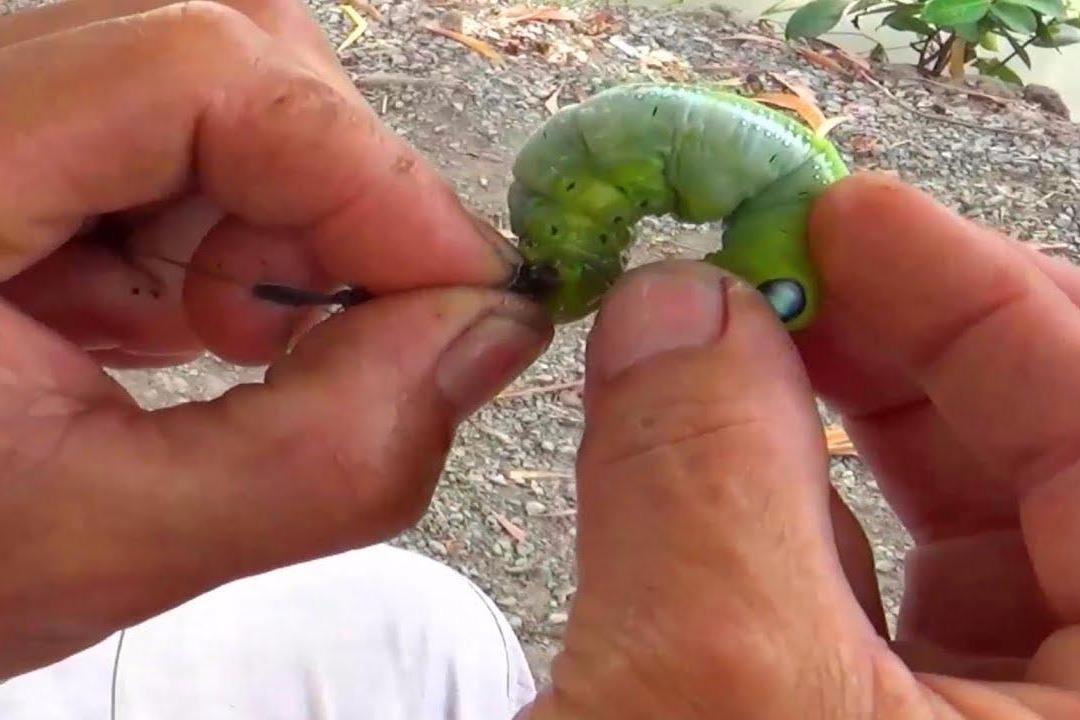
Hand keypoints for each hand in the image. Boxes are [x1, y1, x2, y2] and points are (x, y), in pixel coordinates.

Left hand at [0, 0, 550, 678]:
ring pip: (219, 85)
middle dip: (331, 194)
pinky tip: (205, 322)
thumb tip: (492, 336)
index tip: (471, 296)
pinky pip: (185, 138)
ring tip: (247, 340)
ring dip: (284, 214)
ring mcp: (0, 117)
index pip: (198, 74)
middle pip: (221, 50)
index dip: (369, 175)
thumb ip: (323, 457)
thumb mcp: (109, 543)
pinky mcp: (34, 151)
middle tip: (355, 327)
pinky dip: (239, 229)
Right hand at [520, 173, 1079, 717]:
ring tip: (718, 366)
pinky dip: (788, 516)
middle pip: (1042, 459)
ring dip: (829, 427)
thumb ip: (699, 475)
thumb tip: (672, 302)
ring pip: (955, 524)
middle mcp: (1076, 703)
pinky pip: (881, 593)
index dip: (975, 296)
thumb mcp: (708, 686)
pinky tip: (709, 490)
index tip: (835, 215)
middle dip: (895, 349)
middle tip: (768, 279)